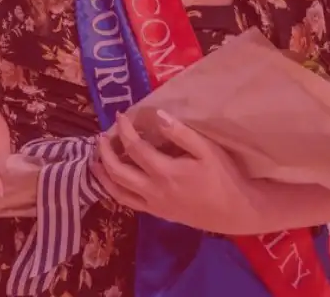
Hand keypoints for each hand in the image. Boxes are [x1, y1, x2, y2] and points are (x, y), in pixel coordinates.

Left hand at [92, 111, 255, 234]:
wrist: (235, 210)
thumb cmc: (223, 176)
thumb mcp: (207, 149)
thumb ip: (180, 133)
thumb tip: (157, 116)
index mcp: (165, 172)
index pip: (135, 148)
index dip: (124, 130)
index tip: (120, 116)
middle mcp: (153, 190)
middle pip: (118, 171)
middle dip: (105, 152)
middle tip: (100, 136)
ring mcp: (153, 204)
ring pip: (117, 191)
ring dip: (103, 174)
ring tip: (94, 160)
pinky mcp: (157, 213)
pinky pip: (128, 202)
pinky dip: (114, 190)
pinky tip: (112, 181)